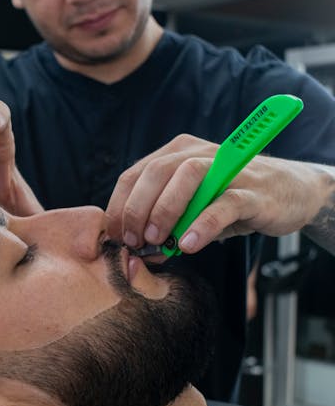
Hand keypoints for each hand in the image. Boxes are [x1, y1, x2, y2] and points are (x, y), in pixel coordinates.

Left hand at [105, 135, 334, 253]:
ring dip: (165, 210)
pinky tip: (189, 246)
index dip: (119, 206)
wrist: (291, 192)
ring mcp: (228, 168)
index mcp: (178, 153)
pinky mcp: (252, 190)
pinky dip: (203, 225)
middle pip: (156, 171)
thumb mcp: (195, 211)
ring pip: (187, 177)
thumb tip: (141, 252)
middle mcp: (200, 152)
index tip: (114, 237)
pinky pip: (224, 204)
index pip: (136, 173)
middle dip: (137, 209)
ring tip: (157, 241)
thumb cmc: (234, 201)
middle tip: (133, 241)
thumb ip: (168, 226)